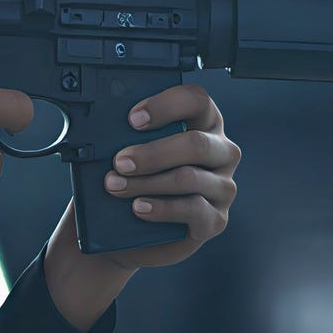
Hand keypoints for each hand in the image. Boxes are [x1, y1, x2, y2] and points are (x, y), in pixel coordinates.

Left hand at [43, 85, 239, 327]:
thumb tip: (109, 129)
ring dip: (147, 183)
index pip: (197, 100)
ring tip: (117, 187)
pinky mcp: (216, 219)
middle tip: (120, 162)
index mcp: (204, 124)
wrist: (135, 232)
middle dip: (152, 153)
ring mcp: (223, 187)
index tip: (133, 120)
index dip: (165, 106)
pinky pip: (193, 209)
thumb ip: (129, 137)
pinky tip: (140, 207)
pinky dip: (161, 208)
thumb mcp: (132, 154)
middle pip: (196, 144)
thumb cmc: (136, 182)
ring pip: (189, 178)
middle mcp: (221, 152)